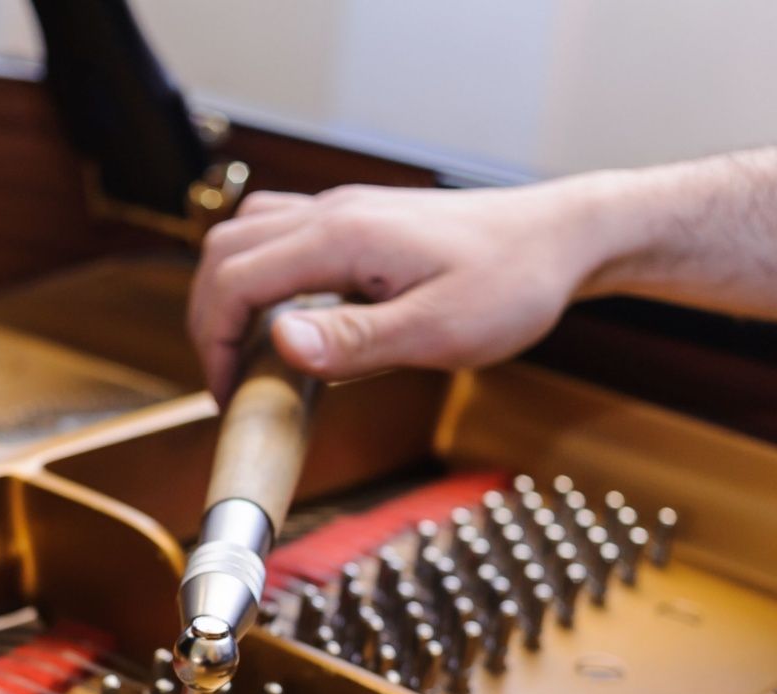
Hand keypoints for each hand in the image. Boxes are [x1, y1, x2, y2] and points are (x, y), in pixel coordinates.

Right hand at [188, 178, 619, 401]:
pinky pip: (281, 234)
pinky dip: (261, 276)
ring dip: (230, 293)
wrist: (566, 238)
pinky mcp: (361, 221)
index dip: (215, 344)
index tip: (230, 398)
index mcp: (344, 237)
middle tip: (230, 384)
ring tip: (248, 354)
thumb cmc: (515, 283)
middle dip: (210, 321)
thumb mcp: (439, 330)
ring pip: (247, 236)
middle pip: (225, 252)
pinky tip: (290, 320)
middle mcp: (334, 213)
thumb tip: (278, 344)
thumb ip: (354, 340)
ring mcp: (345, 211)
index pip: (235, 280)